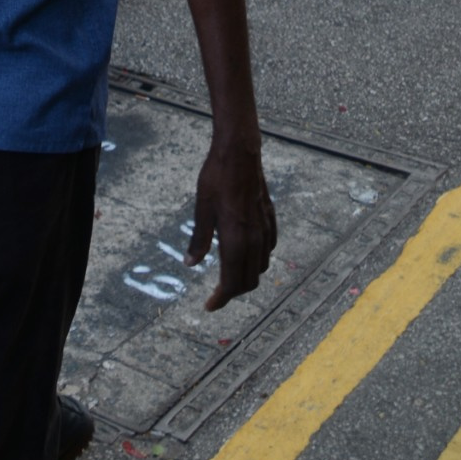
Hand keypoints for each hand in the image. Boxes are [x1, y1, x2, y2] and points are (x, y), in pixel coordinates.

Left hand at [187, 139, 275, 309]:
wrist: (240, 153)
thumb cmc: (216, 178)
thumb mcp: (201, 208)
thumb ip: (199, 239)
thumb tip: (190, 264)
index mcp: (236, 239)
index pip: (232, 282)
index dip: (222, 299)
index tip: (209, 306)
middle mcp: (254, 239)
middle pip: (249, 281)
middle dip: (233, 292)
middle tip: (216, 293)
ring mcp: (265, 229)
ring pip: (261, 267)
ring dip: (246, 277)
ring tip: (228, 275)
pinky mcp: (270, 219)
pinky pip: (268, 250)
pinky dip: (257, 260)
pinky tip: (245, 253)